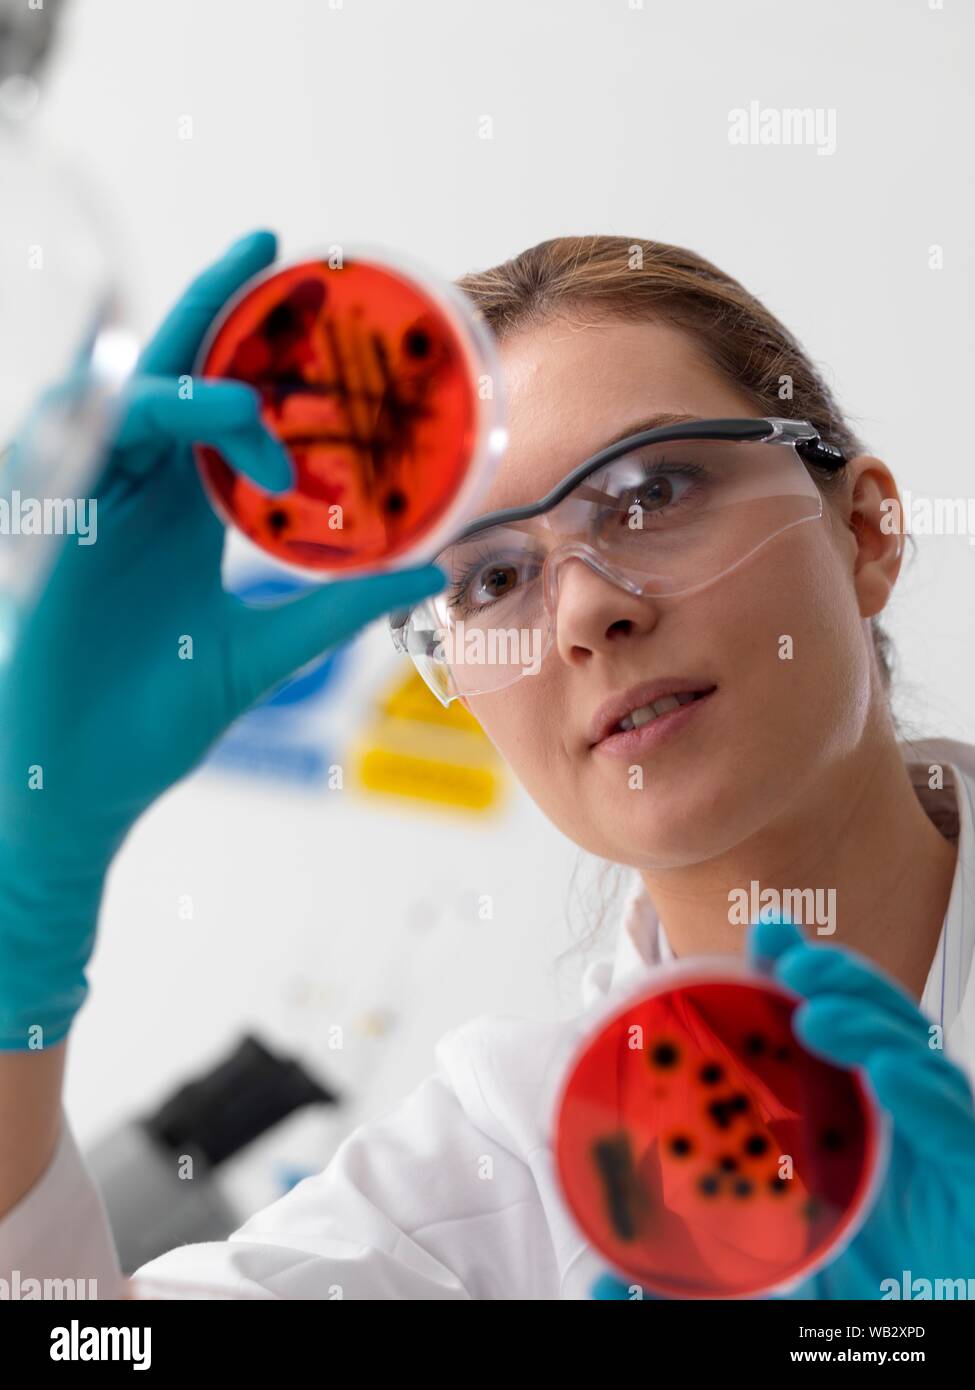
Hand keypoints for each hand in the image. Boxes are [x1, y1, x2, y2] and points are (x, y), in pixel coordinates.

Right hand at [0, 229, 444, 1049]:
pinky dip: (98, 431)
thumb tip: (427, 572)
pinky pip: (57, 458)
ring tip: (250, 407)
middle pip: (166, 372)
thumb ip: (337, 610)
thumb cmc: (158, 717)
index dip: (253, 342)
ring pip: (117, 407)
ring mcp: (86, 510)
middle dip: (209, 306)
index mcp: (183, 508)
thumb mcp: (264, 652)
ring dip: (181, 392)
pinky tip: (147, 421)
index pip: (218, 400)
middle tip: (266, 249)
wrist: (83, 781)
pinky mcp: (43, 540)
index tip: (311, 296)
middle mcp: (135, 493)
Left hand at [592, 919, 974, 1299]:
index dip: (799, 977)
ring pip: (919, 1062)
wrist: (914, 1357)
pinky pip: (959, 1128)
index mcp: (847, 1135)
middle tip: (787, 955)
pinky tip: (888, 1070)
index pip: (828, 1036)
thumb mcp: (751, 1283)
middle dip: (838, 980)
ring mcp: (941, 1154)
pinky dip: (926, 1094)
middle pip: (877, 1029)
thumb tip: (593, 1284)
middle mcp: (898, 1132)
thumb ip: (683, 1280)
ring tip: (815, 1006)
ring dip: (870, 1022)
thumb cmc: (839, 1304)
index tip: (763, 936)